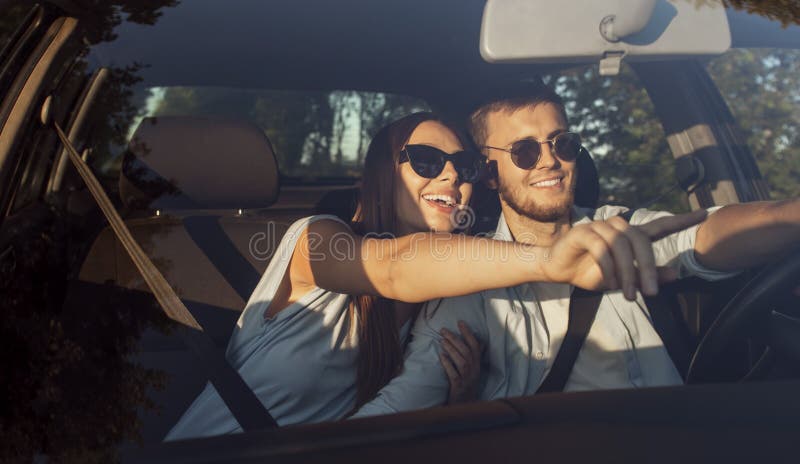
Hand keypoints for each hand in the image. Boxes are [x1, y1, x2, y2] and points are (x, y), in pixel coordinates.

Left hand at [439, 321, 482, 403]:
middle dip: (455, 339)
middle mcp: (474, 370)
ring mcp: (467, 379)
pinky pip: (454, 373)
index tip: (460, 322)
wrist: (465, 406)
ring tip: (442, 340)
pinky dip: (448, 364)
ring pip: (461, 361)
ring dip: (451, 349)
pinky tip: (441, 356)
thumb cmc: (467, 385)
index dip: (468, 333)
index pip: (475, 346)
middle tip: (443, 330)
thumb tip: (479, 341)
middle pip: (466, 351)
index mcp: (477, 365)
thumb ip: (474, 357)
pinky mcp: (459, 387)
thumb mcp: (473, 370)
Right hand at [542, 210, 707, 299]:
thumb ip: (646, 276)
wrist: (557, 270)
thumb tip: (676, 275)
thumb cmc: (590, 272)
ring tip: (626, 294)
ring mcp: (599, 227)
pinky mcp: (582, 232)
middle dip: (648, 268)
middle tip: (651, 294)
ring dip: (626, 272)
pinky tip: (608, 283)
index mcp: (630, 236)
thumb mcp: (622, 280)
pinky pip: (601, 248)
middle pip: (640, 240)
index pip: (659, 226)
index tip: (704, 216)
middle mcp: (617, 226)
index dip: (681, 221)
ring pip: (621, 245)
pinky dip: (608, 268)